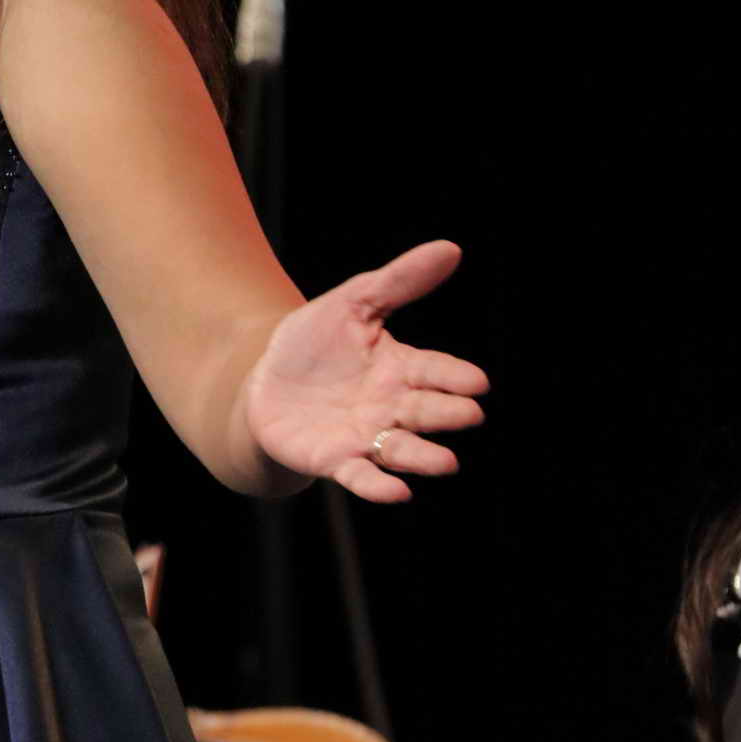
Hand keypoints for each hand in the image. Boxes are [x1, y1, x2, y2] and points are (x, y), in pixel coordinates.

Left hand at [240, 240, 488, 504]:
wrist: (263, 381)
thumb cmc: (314, 344)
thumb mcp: (352, 304)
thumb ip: (398, 281)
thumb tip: (451, 248)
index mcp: (399, 368)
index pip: (434, 371)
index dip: (454, 377)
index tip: (477, 382)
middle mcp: (389, 407)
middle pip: (424, 411)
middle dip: (446, 414)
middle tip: (469, 414)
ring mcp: (364, 436)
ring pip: (400, 450)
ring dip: (423, 458)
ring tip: (447, 463)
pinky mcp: (333, 460)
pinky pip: (360, 476)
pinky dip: (378, 485)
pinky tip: (397, 493)